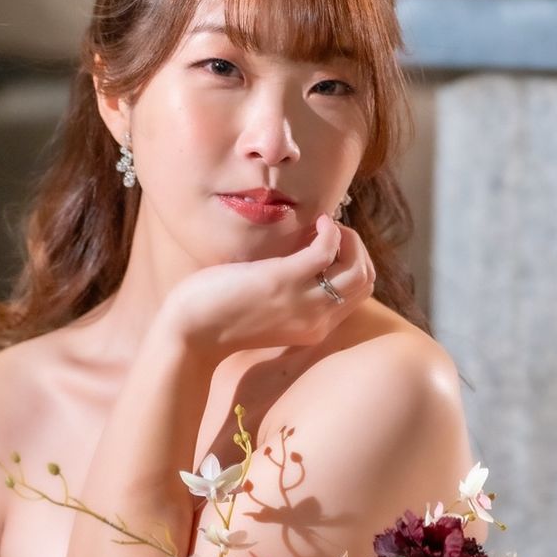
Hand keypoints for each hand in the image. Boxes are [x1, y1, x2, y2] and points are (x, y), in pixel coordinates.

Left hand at [163, 214, 374, 357]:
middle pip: (365, 281)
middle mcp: (317, 319)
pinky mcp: (284, 281)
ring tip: (326, 227)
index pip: (359, 294)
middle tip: (333, 233)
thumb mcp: (268, 309)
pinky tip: (317, 222)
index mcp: (315, 327)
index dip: (353, 262)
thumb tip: (306, 256)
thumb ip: (292, 293)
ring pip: (358, 270)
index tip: (332, 244)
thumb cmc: (220, 315)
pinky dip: (329, 231)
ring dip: (349, 240)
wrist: (190, 333)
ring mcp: (303, 302)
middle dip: (357, 249)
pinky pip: (326, 251)